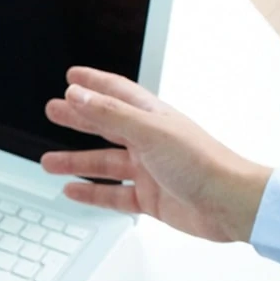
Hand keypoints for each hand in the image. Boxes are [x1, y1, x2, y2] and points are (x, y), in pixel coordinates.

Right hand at [39, 67, 272, 242]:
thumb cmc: (203, 163)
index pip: (116, 93)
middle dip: (78, 119)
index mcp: (152, 117)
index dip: (93, 83)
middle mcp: (149, 141)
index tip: (72, 76)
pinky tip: (74, 191)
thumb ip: (111, 114)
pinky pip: (113, 194)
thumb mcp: (150, 132)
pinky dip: (92, 193)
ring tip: (49, 162)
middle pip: (105, 126)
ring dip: (76, 162)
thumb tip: (78, 95)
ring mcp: (149, 170)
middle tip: (53, 112)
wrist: (230, 204)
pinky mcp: (150, 198)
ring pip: (104, 163)